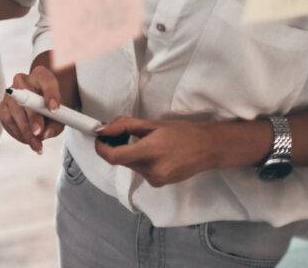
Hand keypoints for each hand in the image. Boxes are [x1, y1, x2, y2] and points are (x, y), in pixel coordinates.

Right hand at [0, 63, 67, 154]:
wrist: (38, 101)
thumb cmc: (51, 106)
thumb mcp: (60, 114)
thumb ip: (55, 123)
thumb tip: (44, 133)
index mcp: (42, 76)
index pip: (46, 82)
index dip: (50, 96)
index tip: (54, 109)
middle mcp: (22, 80)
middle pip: (26, 97)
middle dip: (32, 117)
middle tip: (38, 133)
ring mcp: (10, 92)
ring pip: (13, 111)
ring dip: (24, 130)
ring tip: (35, 144)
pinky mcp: (1, 105)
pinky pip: (6, 119)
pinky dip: (16, 132)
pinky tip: (26, 139)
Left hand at [94, 116, 221, 186]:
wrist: (208, 148)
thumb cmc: (181, 132)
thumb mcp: (151, 123)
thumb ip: (123, 125)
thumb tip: (101, 129)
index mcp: (150, 152)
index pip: (114, 157)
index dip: (101, 148)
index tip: (99, 137)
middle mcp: (152, 171)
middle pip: (121, 160)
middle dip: (114, 146)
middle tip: (119, 133)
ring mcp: (156, 180)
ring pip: (130, 166)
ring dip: (127, 153)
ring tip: (141, 140)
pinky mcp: (159, 184)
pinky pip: (140, 170)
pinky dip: (138, 160)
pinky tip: (150, 151)